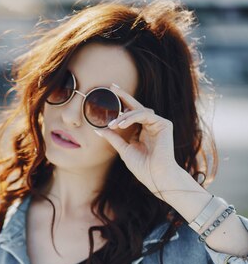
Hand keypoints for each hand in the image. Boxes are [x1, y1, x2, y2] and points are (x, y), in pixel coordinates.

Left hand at [94, 84, 181, 199]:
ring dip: (125, 115)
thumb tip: (98, 130)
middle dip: (124, 96)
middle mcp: (151, 126)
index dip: (121, 106)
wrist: (156, 176)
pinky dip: (133, 117)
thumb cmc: (143, 167)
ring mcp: (158, 124)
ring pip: (140, 111)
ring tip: (114, 124)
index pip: (130, 115)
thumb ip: (113, 138)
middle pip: (136, 107)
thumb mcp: (124, 150)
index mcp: (142, 132)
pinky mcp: (164, 124)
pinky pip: (146, 115)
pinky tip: (122, 124)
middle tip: (112, 87)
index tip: (110, 96)